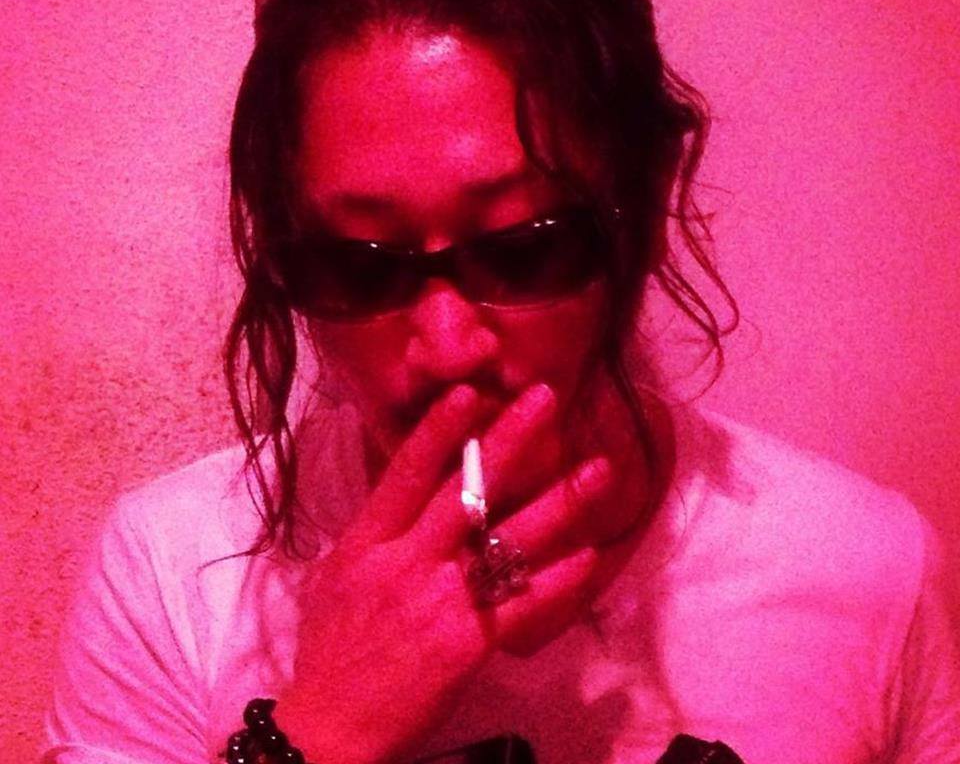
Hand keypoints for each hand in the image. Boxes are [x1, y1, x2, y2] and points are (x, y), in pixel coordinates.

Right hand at [275, 382, 615, 763]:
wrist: (329, 729)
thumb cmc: (330, 647)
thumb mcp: (337, 575)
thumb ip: (377, 529)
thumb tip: (410, 485)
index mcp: (368, 542)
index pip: (407, 473)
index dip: (440, 429)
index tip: (470, 391)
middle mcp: (406, 562)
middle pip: (465, 490)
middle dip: (509, 440)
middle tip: (545, 398)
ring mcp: (441, 601)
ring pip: (507, 538)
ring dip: (558, 500)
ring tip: (598, 470)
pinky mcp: (468, 643)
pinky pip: (523, 603)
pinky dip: (558, 578)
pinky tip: (589, 555)